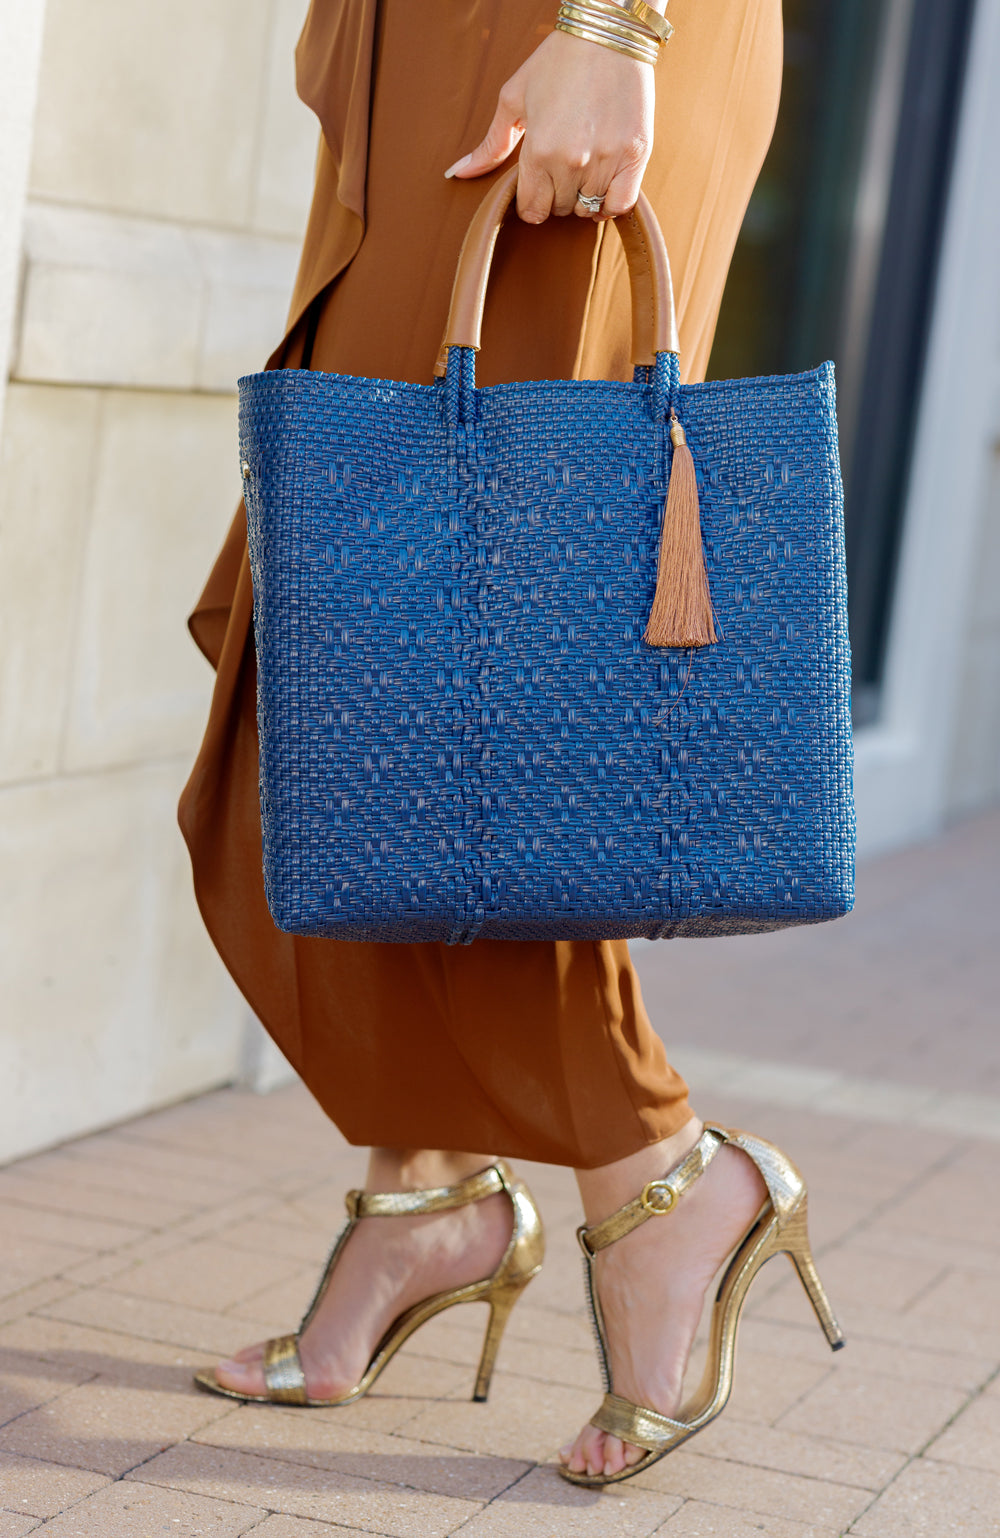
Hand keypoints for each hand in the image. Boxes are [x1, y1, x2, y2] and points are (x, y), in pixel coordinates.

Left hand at [444, 31, 653, 222]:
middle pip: (561, 211)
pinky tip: (605, 185)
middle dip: (557, 196)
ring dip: (584, 197)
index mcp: (538, 152)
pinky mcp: (635, 155)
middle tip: (561, 167)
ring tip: (583, 170)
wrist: (608, 33)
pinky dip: (611, 202)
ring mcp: (606, 160)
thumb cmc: (558, 61)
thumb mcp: (514, 98)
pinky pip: (621, 204)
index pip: (532, 211)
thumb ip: (491, 144)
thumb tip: (457, 174)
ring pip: (589, 209)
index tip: (537, 185)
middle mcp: (572, 163)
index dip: (532, 202)